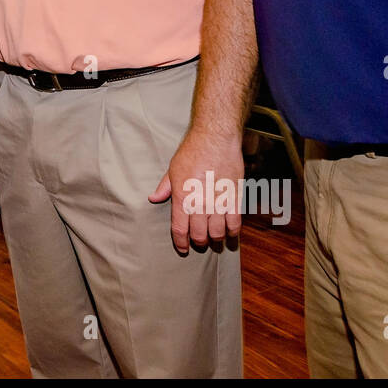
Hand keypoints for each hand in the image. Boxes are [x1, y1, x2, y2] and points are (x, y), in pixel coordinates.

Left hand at [149, 130, 243, 253]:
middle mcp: (200, 204)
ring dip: (215, 239)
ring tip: (214, 238)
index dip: (181, 243)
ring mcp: (218, 202)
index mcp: (182, 198)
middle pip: (199, 235)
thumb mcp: (173, 169)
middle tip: (199, 242)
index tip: (183, 248)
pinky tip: (230, 232)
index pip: (180, 230)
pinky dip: (233, 232)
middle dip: (198, 242)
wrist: (216, 138)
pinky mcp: (234, 198)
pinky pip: (235, 223)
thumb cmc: (192, 151)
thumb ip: (164, 187)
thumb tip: (153, 198)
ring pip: (217, 233)